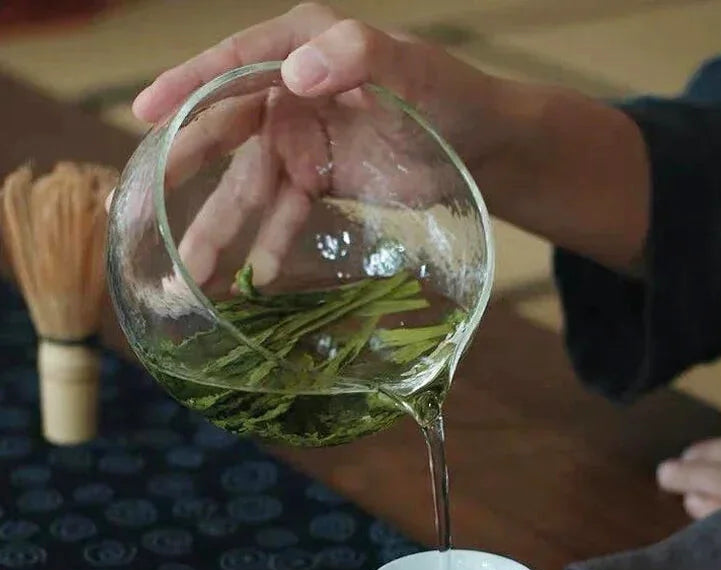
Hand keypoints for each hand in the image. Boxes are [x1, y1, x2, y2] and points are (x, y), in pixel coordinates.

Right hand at [132, 3, 503, 286]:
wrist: (481, 147)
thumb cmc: (451, 98)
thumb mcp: (413, 72)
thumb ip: (359, 56)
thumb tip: (294, 74)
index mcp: (304, 48)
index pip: (235, 64)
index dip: (187, 86)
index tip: (146, 113)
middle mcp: (290, 93)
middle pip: (227, 131)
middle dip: (186, 169)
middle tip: (145, 208)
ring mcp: (302, 142)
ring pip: (250, 187)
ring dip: (222, 230)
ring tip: (192, 276)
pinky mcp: (318, 182)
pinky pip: (286, 215)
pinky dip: (271, 244)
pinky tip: (256, 277)